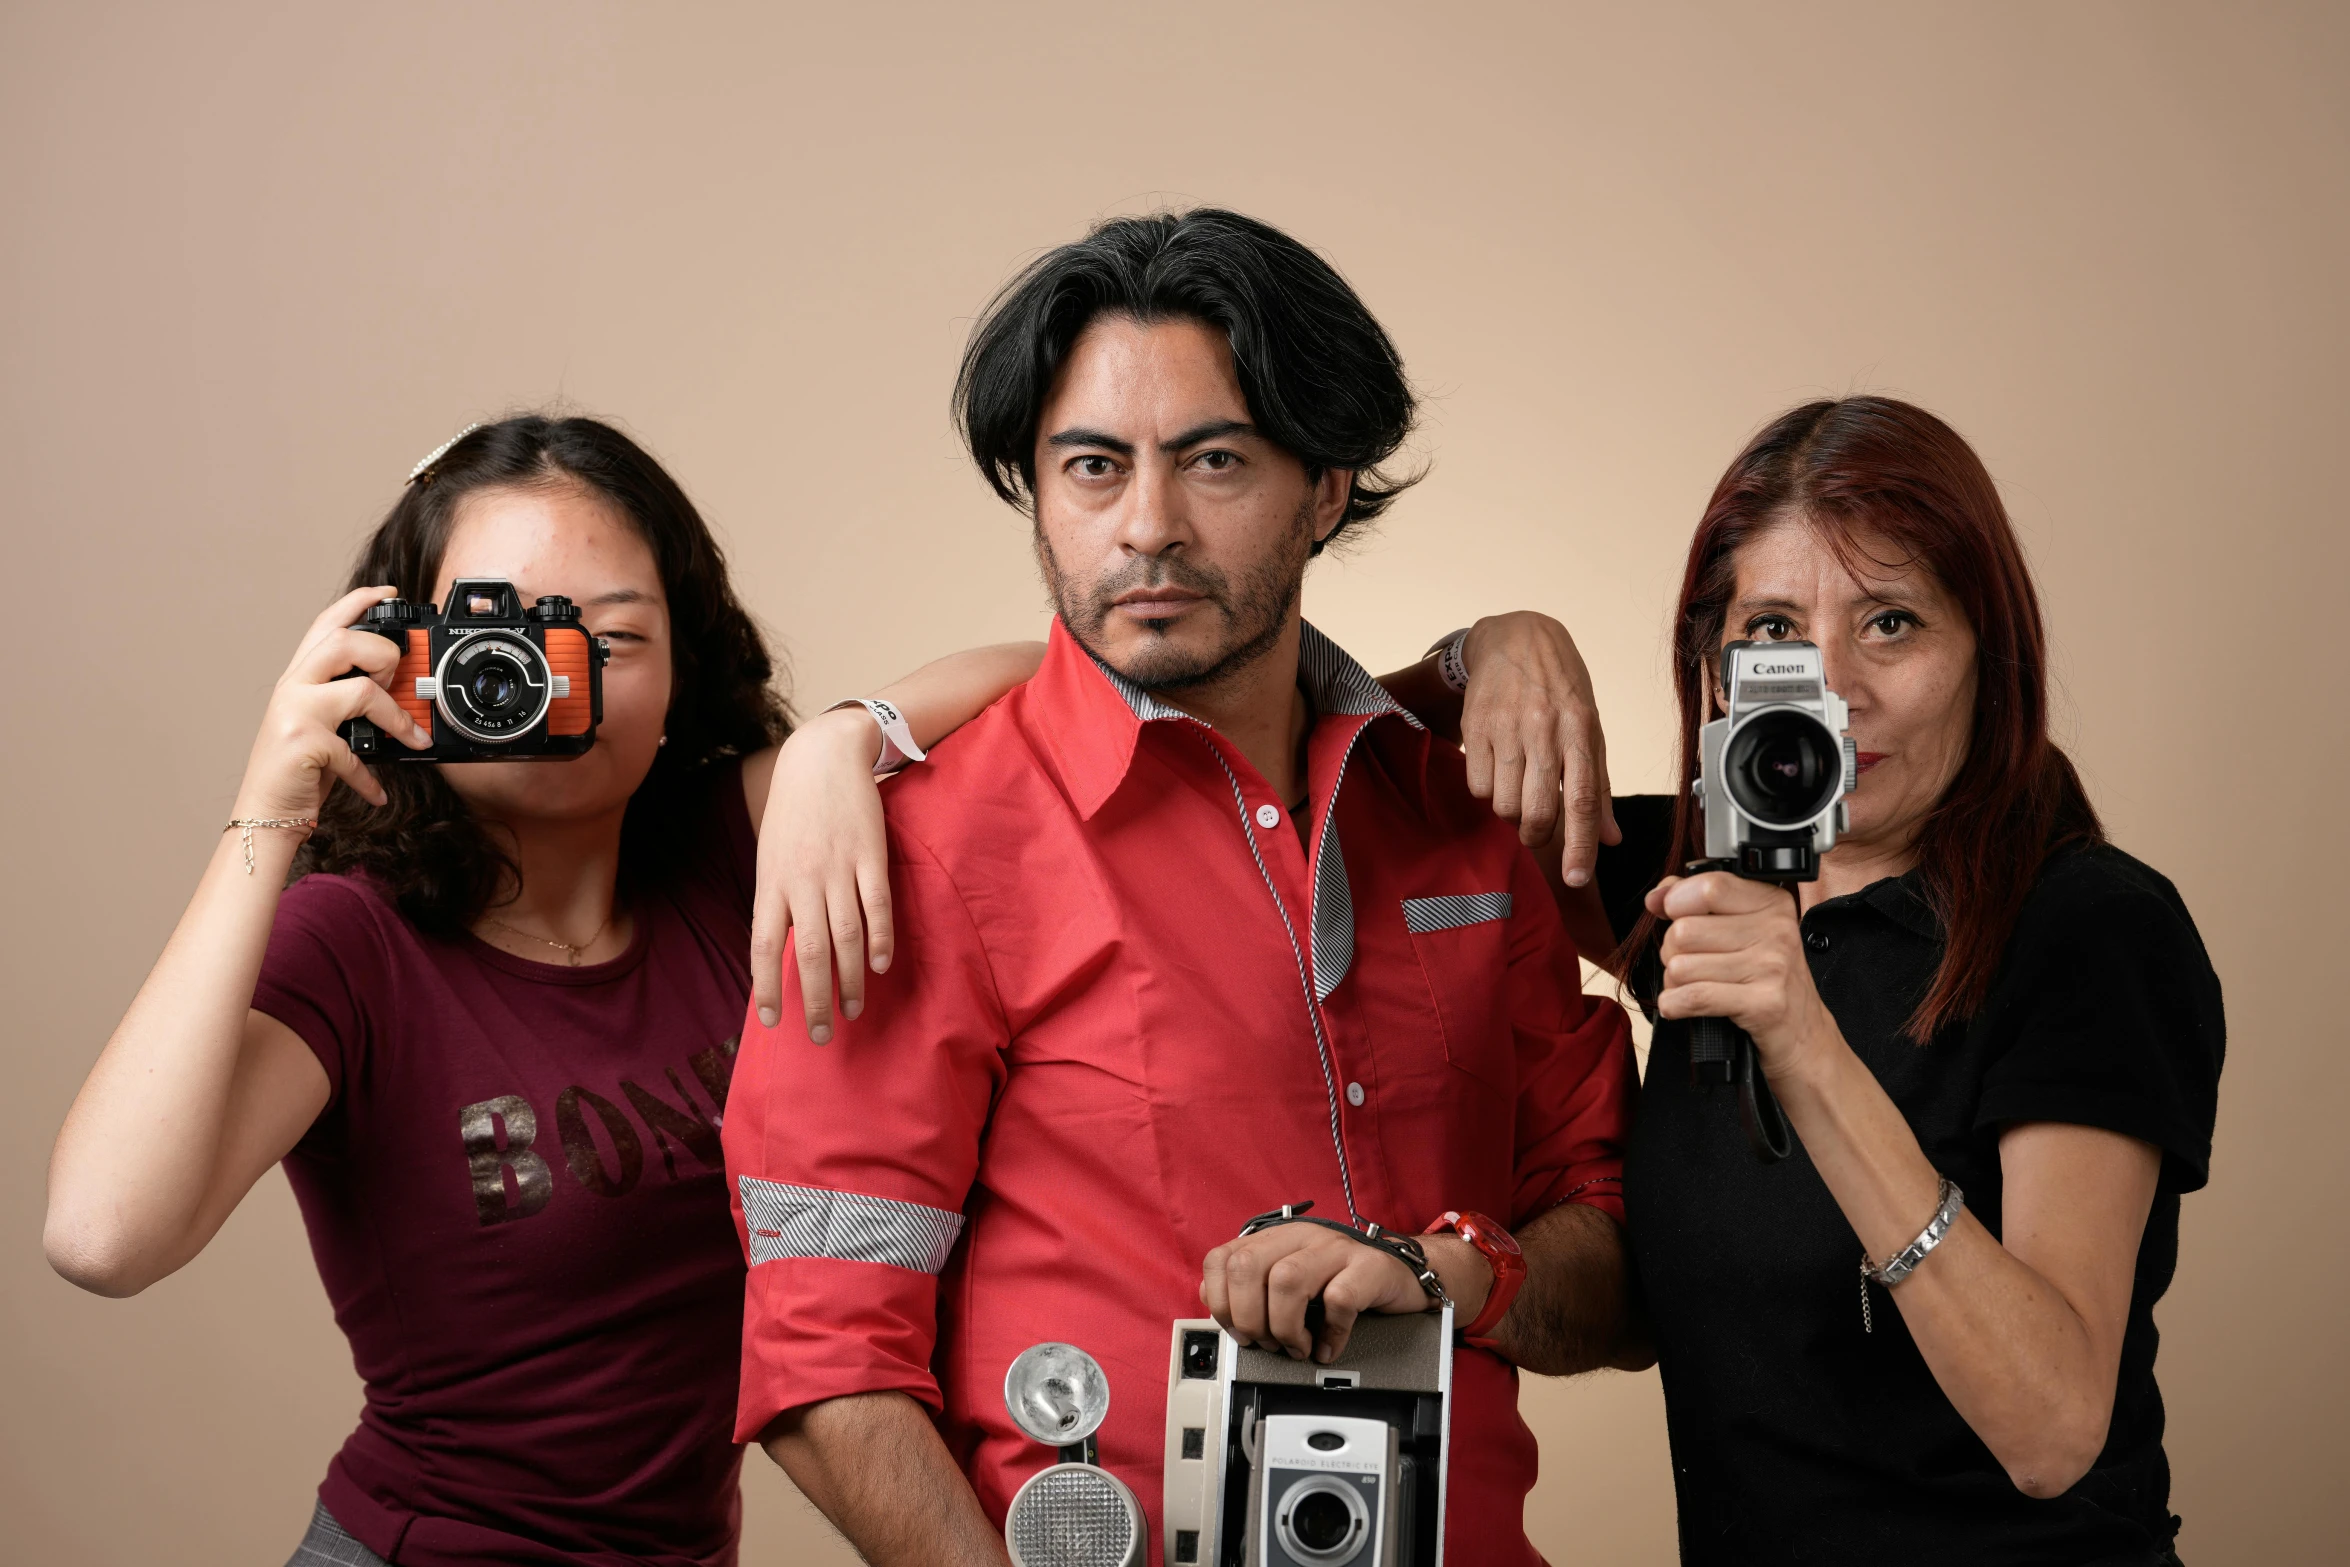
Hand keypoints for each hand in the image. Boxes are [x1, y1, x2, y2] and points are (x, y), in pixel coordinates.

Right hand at [232, 587, 431, 819]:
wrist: (264, 814)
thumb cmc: (298, 770)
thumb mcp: (321, 725)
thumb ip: (344, 700)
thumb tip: (396, 689)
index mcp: (298, 678)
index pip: (327, 624)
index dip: (358, 601)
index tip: (388, 593)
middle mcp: (292, 688)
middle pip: (345, 642)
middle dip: (384, 654)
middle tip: (396, 683)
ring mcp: (295, 714)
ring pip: (363, 690)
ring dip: (398, 718)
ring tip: (411, 740)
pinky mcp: (304, 745)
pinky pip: (357, 752)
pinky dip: (372, 777)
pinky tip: (377, 792)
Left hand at [751, 706, 891, 1042]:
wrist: (822, 755)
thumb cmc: (793, 811)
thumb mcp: (771, 854)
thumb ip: (776, 900)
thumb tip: (777, 950)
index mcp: (771, 881)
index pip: (763, 945)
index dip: (766, 986)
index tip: (772, 1021)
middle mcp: (803, 879)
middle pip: (808, 952)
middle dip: (814, 998)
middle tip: (822, 1034)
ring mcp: (839, 868)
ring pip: (846, 936)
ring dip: (850, 980)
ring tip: (854, 1009)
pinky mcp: (871, 856)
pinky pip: (877, 907)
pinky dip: (880, 940)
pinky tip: (880, 966)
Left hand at [1199, 1225, 1487, 1364]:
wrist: (1405, 1277)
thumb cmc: (1346, 1283)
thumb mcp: (1294, 1282)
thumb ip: (1255, 1288)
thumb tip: (1219, 1305)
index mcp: (1277, 1238)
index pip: (1222, 1258)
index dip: (1221, 1301)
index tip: (1238, 1331)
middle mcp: (1302, 1236)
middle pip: (1247, 1266)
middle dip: (1250, 1317)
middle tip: (1269, 1343)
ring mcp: (1337, 1248)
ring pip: (1286, 1279)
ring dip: (1286, 1327)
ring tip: (1300, 1347)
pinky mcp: (1369, 1267)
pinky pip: (1339, 1299)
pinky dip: (1330, 1333)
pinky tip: (1330, 1346)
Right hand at [1457, 612, 1617, 886]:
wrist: (1516, 638)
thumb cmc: (1560, 689)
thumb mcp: (1590, 730)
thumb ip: (1597, 787)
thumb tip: (1610, 839)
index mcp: (1580, 730)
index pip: (1582, 799)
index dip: (1580, 845)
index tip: (1577, 879)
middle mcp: (1544, 730)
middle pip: (1537, 811)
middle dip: (1536, 836)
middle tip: (1537, 832)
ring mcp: (1506, 728)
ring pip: (1504, 804)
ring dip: (1511, 812)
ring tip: (1518, 789)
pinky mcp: (1475, 727)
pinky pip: (1477, 786)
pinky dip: (1488, 791)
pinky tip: (1498, 770)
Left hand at [1647, 872, 1839, 1075]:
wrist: (1804, 1034)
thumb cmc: (1767, 980)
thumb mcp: (1742, 930)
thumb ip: (1697, 902)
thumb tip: (1657, 896)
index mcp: (1772, 903)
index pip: (1708, 886)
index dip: (1675, 901)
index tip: (1670, 913)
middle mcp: (1776, 930)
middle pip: (1684, 930)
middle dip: (1672, 951)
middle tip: (1692, 964)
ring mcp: (1772, 967)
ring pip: (1682, 966)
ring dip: (1675, 982)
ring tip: (1696, 986)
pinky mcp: (1764, 1004)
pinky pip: (1694, 997)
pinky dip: (1675, 1004)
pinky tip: (1683, 1005)